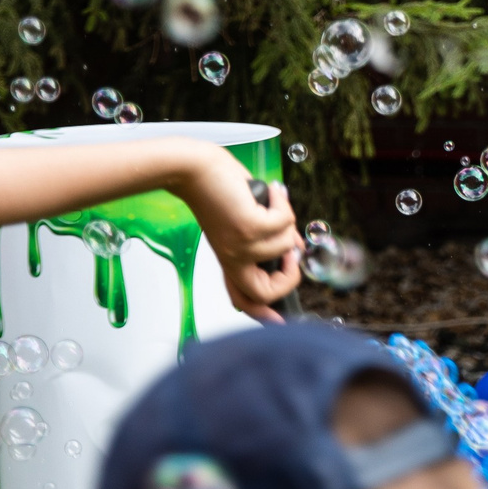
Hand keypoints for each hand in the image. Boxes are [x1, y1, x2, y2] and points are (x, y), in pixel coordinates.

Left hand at [178, 152, 302, 321]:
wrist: (191, 168)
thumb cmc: (215, 188)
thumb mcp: (245, 218)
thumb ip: (268, 236)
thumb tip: (296, 245)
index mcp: (229, 258)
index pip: (243, 300)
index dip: (262, 315)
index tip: (279, 320)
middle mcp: (233, 257)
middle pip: (265, 294)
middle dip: (290, 277)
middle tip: (292, 254)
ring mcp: (241, 245)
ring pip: (286, 246)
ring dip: (287, 219)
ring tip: (273, 201)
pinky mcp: (249, 227)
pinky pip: (285, 223)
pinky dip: (283, 204)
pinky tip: (272, 192)